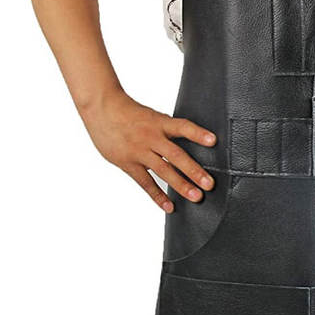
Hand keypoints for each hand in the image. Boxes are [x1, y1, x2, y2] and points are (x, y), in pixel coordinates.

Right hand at [82, 90, 215, 211]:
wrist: (101, 108)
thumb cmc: (129, 112)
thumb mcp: (151, 116)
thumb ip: (166, 130)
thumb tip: (185, 146)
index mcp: (159, 123)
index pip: (182, 127)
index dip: (198, 134)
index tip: (213, 141)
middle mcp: (150, 137)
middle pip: (175, 155)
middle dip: (193, 170)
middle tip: (209, 184)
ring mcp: (138, 151)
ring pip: (163, 171)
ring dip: (180, 185)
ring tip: (196, 197)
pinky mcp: (127, 163)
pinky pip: (145, 182)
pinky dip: (157, 195)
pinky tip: (169, 206)